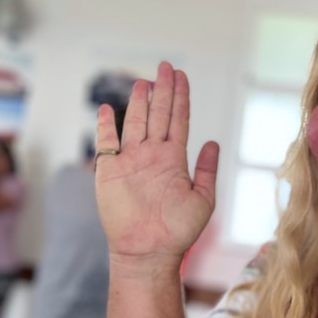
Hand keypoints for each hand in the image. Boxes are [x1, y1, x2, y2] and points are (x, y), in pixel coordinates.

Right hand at [95, 62, 218, 267]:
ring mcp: (131, 161)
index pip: (178, 120)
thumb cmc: (177, 231)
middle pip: (158, 114)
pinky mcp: (110, 171)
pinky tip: (106, 109)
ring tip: (144, 81)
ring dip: (138, 101)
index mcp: (174, 159)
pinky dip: (105, 126)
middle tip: (166, 67)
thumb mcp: (203, 200)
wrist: (149, 251)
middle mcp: (152, 155)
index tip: (181, 76)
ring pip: (135, 122)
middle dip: (163, 90)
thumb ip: (206, 170)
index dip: (180, 97)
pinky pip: (106, 143)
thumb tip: (212, 143)